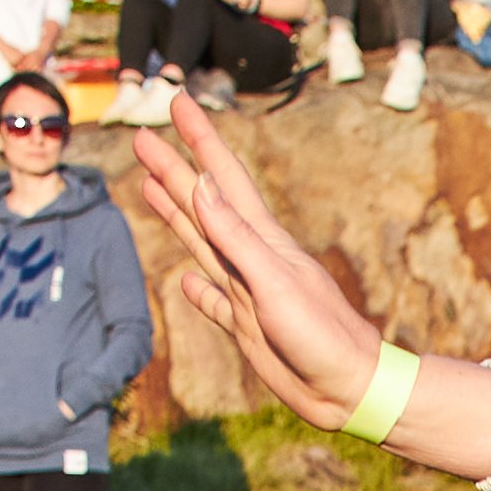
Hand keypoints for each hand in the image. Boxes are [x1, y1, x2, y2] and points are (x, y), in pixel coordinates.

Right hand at [119, 104, 379, 415]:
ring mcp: (247, 290)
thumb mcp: (274, 282)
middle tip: (141, 137)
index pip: (223, 177)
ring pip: (202, 242)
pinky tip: (186, 281)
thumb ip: (236, 237)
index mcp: (261, 241)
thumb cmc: (320, 335)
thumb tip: (202, 184)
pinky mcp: (247, 326)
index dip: (200, 139)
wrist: (349, 388)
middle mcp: (252, 259)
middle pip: (202, 203)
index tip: (178, 102)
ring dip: (176, 213)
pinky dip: (198, 289)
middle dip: (172, 169)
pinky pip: (214, 300)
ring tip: (150, 187)